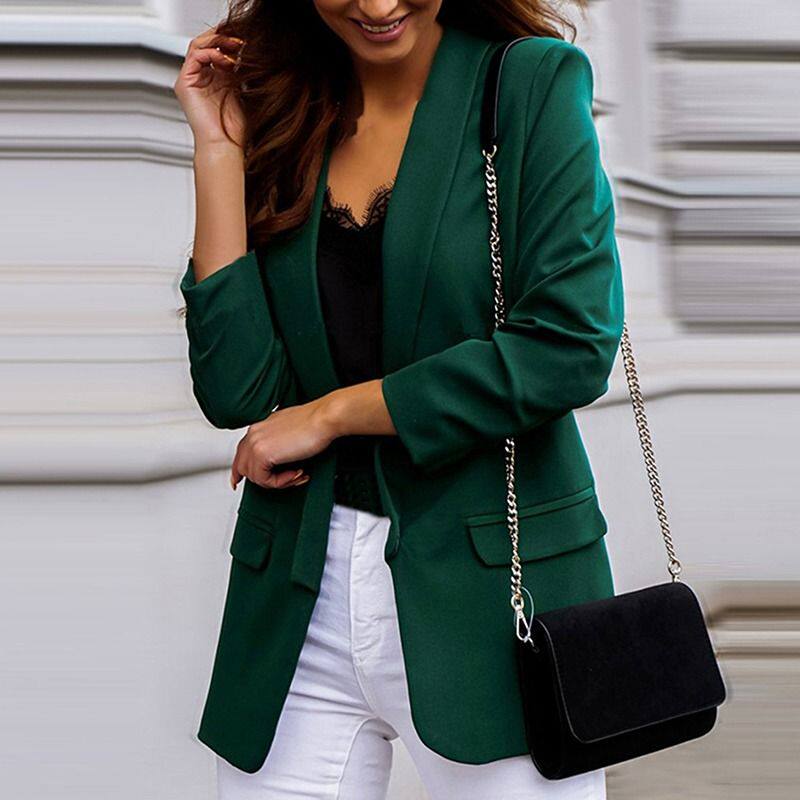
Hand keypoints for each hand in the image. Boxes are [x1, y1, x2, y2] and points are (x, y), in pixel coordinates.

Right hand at [173, 26, 246, 149]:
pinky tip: (225, 60)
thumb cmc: (235, 128)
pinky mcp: (184, 83)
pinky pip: (194, 57)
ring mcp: (190, 80)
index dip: (229, 42)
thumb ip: (240, 71)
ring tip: (234, 44)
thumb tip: (247, 51)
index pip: (216, 50)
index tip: (246, 40)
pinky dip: (210, 53)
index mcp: (213, 80)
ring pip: (197, 46)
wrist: (224, 144)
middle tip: (239, 37)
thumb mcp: (242, 91)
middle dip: (222, 37)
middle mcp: (199, 78)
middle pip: (204, 44)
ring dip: (216, 41)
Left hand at [230, 399, 336, 489]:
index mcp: (258, 426)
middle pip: (243, 467)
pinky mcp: (262, 454)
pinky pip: (264, 480)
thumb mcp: (288, 432)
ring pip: (254, 476)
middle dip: (264, 479)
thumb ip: (276, 444)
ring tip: (296, 473)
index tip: (238, 481)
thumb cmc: (315, 423)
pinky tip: (296, 472)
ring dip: (277, 481)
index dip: (239, 470)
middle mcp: (253, 433)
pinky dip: (281, 482)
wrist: (324, 418)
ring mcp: (255, 443)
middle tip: (288, 478)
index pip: (241, 452)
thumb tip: (275, 460)